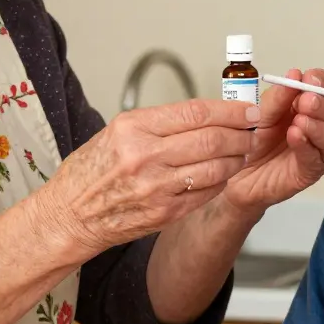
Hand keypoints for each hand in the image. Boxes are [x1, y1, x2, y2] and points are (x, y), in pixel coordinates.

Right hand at [43, 99, 257, 254]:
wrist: (71, 214)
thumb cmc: (91, 171)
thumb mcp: (117, 131)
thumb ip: (160, 123)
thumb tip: (205, 114)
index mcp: (133, 128)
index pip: (196, 112)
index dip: (230, 110)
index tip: (248, 109)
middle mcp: (145, 156)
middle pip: (212, 139)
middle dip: (241, 133)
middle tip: (252, 129)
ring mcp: (157, 187)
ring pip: (215, 167)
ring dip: (236, 158)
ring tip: (241, 151)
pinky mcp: (165, 212)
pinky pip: (206, 192)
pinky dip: (221, 180)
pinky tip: (223, 173)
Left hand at [222, 69, 323, 215]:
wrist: (235, 172)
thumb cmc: (248, 141)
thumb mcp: (258, 112)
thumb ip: (277, 97)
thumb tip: (295, 75)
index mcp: (302, 104)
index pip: (321, 87)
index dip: (320, 81)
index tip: (310, 79)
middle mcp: (314, 124)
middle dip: (321, 104)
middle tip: (306, 101)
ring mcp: (315, 148)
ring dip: (317, 125)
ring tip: (299, 121)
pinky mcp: (310, 170)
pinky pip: (316, 157)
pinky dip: (307, 145)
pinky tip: (295, 136)